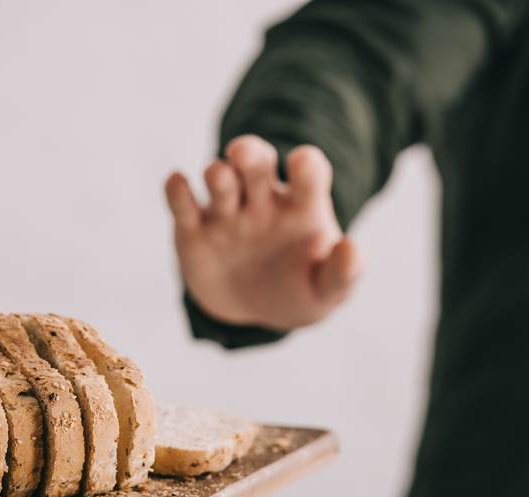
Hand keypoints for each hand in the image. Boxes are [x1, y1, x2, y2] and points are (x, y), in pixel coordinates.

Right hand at [165, 135, 361, 330]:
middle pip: (256, 162)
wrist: (255, 311)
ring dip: (217, 174)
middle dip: (249, 153)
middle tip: (241, 154)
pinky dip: (176, 190)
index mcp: (301, 205)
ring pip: (219, 179)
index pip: (307, 172)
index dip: (305, 164)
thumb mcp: (328, 292)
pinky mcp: (193, 231)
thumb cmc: (300, 292)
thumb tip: (352, 249)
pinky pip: (182, 204)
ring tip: (218, 178)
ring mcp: (226, 212)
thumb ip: (342, 273)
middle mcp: (262, 200)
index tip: (301, 164)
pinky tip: (178, 184)